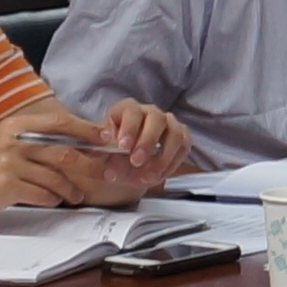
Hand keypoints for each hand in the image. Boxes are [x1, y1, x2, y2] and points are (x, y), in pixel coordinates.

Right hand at [0, 127, 102, 215]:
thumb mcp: (2, 139)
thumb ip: (31, 139)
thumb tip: (69, 144)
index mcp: (15, 126)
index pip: (59, 122)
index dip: (86, 130)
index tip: (104, 138)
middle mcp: (13, 143)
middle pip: (64, 152)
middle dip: (89, 164)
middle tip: (102, 173)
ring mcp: (9, 165)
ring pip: (55, 177)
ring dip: (71, 189)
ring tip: (77, 194)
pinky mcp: (5, 187)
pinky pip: (41, 195)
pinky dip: (52, 199)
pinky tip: (53, 200)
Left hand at [70, 99, 189, 191]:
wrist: (124, 168)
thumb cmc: (112, 157)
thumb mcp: (102, 158)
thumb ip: (106, 159)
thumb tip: (111, 163)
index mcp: (126, 110)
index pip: (131, 111)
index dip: (129, 128)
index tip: (123, 147)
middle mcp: (150, 112)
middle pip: (157, 119)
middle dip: (148, 142)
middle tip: (136, 162)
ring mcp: (169, 123)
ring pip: (175, 133)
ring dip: (163, 157)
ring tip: (148, 176)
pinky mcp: (181, 137)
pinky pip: (183, 146)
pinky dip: (172, 163)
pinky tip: (158, 176)